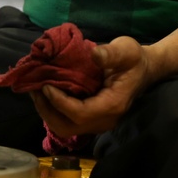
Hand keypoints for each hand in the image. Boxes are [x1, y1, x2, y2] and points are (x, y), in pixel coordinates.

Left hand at [31, 36, 153, 138]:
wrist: (144, 69)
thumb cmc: (134, 59)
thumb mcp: (127, 50)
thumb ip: (111, 53)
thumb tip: (94, 54)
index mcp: (112, 106)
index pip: (80, 113)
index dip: (59, 102)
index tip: (46, 85)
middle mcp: (104, 120)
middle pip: (67, 127)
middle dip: (47, 110)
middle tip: (34, 89)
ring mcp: (97, 122)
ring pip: (64, 128)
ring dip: (47, 112)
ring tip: (36, 91)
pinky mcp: (91, 118)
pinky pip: (68, 121)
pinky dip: (53, 110)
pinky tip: (46, 93)